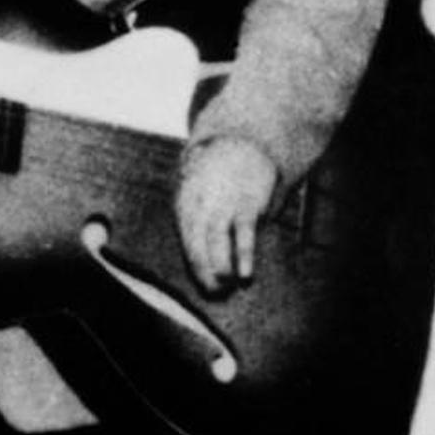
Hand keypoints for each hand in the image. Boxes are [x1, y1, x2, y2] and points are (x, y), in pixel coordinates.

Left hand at [174, 137, 279, 294]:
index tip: (205, 285)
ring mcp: (224, 203)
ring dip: (220, 267)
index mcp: (186, 204)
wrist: (242, 142)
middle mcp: (201, 204)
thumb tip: (202, 253)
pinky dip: (243, 256)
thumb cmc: (219, 176)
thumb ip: (198, 219)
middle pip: (197, 243)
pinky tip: (244, 274)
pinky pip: (243, 234)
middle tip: (215, 293)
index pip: (187, 240)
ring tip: (226, 286)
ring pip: (216, 240)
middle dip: (204, 271)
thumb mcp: (199, 191)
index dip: (195, 265)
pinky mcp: (247, 203)